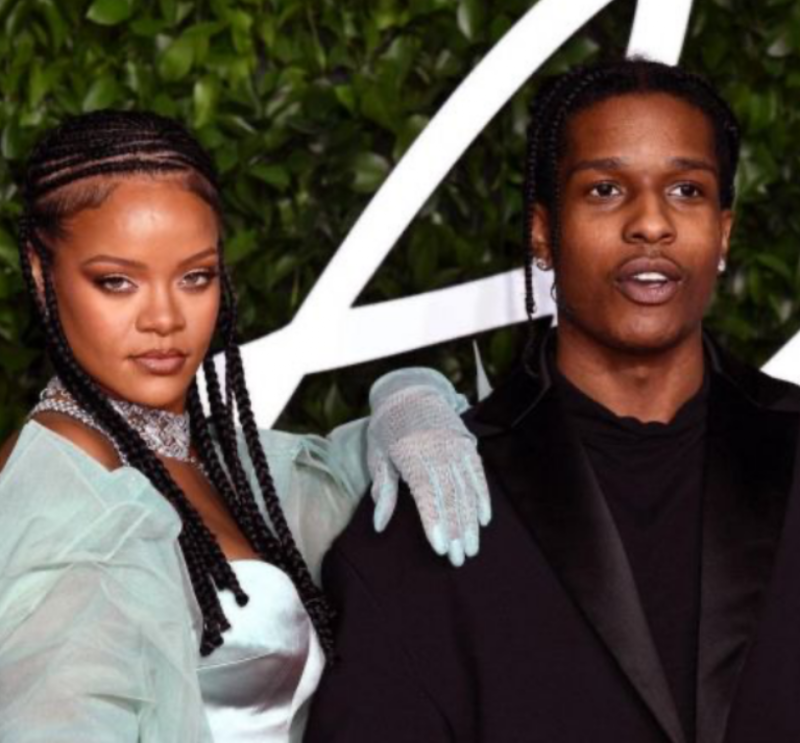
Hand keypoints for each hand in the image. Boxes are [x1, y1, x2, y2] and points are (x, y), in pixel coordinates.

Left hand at [367, 370, 490, 566]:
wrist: (410, 390)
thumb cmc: (388, 427)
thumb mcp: (378, 454)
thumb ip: (384, 489)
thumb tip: (379, 525)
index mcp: (412, 453)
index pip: (427, 493)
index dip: (434, 521)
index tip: (440, 547)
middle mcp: (437, 450)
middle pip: (450, 496)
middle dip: (456, 530)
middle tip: (458, 559)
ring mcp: (456, 447)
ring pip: (467, 490)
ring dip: (470, 521)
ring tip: (471, 548)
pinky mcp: (467, 445)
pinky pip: (478, 475)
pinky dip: (482, 498)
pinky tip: (484, 520)